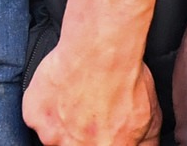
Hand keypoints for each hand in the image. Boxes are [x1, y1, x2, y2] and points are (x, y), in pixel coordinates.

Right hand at [24, 47, 160, 144]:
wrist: (100, 49)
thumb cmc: (125, 78)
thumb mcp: (152, 117)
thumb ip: (145, 144)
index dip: (107, 138)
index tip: (105, 129)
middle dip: (86, 135)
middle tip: (93, 112)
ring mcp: (53, 136)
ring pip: (57, 136)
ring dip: (66, 123)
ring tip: (79, 99)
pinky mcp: (34, 118)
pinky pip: (39, 118)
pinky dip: (48, 108)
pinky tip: (63, 92)